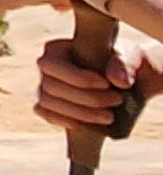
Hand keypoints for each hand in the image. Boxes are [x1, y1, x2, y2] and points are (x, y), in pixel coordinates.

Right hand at [37, 31, 159, 134]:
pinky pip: (46, 114)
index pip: (51, 64)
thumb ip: (124, 65)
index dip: (76, 77)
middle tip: (117, 100)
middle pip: (50, 86)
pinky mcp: (49, 106)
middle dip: (85, 98)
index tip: (106, 84)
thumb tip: (118, 80)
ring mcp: (45, 88)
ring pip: (48, 102)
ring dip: (80, 113)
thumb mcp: (129, 57)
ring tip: (110, 116)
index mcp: (57, 49)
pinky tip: (83, 124)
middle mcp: (46, 68)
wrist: (128, 82)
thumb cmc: (124, 64)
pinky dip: (62, 120)